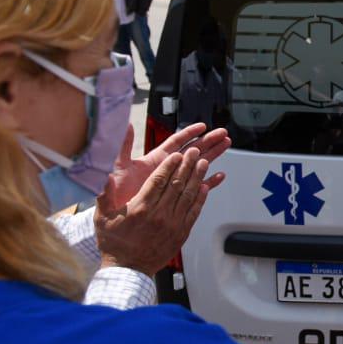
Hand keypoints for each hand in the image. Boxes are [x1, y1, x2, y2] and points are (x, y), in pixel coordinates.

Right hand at [96, 147, 211, 274]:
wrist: (127, 270)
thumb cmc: (114, 244)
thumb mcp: (102, 218)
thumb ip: (104, 195)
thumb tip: (103, 175)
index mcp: (141, 208)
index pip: (159, 181)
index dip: (170, 165)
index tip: (177, 154)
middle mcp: (159, 215)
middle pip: (177, 184)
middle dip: (187, 165)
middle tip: (195, 152)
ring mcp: (173, 224)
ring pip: (188, 196)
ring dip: (198, 177)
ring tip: (204, 163)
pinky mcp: (181, 233)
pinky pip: (194, 212)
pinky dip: (201, 198)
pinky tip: (206, 187)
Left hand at [99, 123, 229, 213]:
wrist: (118, 218)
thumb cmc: (116, 194)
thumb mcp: (117, 166)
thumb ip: (122, 146)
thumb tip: (125, 125)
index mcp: (155, 159)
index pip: (176, 142)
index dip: (189, 133)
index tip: (202, 127)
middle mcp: (167, 168)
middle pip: (192, 150)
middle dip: (208, 140)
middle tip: (222, 133)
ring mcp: (173, 182)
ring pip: (197, 165)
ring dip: (212, 155)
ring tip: (226, 145)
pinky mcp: (177, 196)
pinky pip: (197, 187)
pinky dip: (209, 181)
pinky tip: (219, 176)